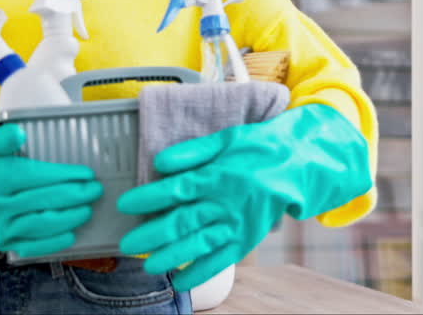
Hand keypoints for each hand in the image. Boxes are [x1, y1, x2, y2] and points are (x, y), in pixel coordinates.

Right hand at [0, 122, 102, 258]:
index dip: (66, 175)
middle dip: (76, 195)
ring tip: (88, 209)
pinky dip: (54, 242)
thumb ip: (2, 139)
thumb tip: (18, 133)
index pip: (37, 176)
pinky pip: (32, 245)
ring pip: (42, 224)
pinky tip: (71, 233)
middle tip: (96, 189)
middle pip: (45, 200)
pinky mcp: (2, 242)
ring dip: (70, 217)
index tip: (88, 174)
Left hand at [116, 104, 370, 289]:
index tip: (125, 204)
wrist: (297, 164)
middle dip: (151, 235)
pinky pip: (222, 259)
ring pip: (199, 244)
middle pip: (182, 222)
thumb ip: (192, 152)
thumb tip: (159, 162)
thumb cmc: (256, 148)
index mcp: (217, 175)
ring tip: (149, 267)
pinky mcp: (247, 238)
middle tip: (128, 244)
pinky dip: (202, 272)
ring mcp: (237, 224)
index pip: (176, 189)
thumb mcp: (226, 139)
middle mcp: (225, 203)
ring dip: (172, 257)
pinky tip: (181, 282)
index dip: (149, 198)